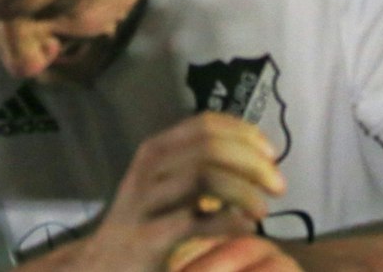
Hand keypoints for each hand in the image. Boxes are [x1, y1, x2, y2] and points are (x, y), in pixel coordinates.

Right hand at [69, 113, 285, 271]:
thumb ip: (201, 167)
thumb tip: (257, 158)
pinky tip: (245, 228)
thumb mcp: (168, 185)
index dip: (243, 134)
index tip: (270, 153)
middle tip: (279, 185)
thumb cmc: (146, 224)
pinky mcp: (148, 237)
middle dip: (252, 163)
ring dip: (243, 191)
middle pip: (209, 148)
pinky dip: (229, 221)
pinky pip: (195, 221)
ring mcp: (145, 202)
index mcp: (156, 150)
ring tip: (263, 210)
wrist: (103, 265)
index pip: (205, 125)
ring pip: (204, 178)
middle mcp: (148, 168)